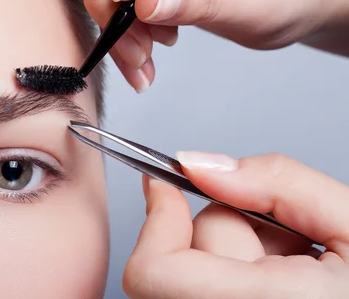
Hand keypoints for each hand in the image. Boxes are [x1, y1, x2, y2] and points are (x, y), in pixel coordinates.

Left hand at [123, 152, 348, 297]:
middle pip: (177, 266)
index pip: (156, 275)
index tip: (165, 185)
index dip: (156, 224)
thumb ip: (278, 183)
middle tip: (282, 236)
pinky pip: (206, 293)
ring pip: (191, 279)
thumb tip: (199, 164)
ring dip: (234, 255)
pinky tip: (281, 281)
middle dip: (222, 232)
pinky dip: (233, 276)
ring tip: (293, 265)